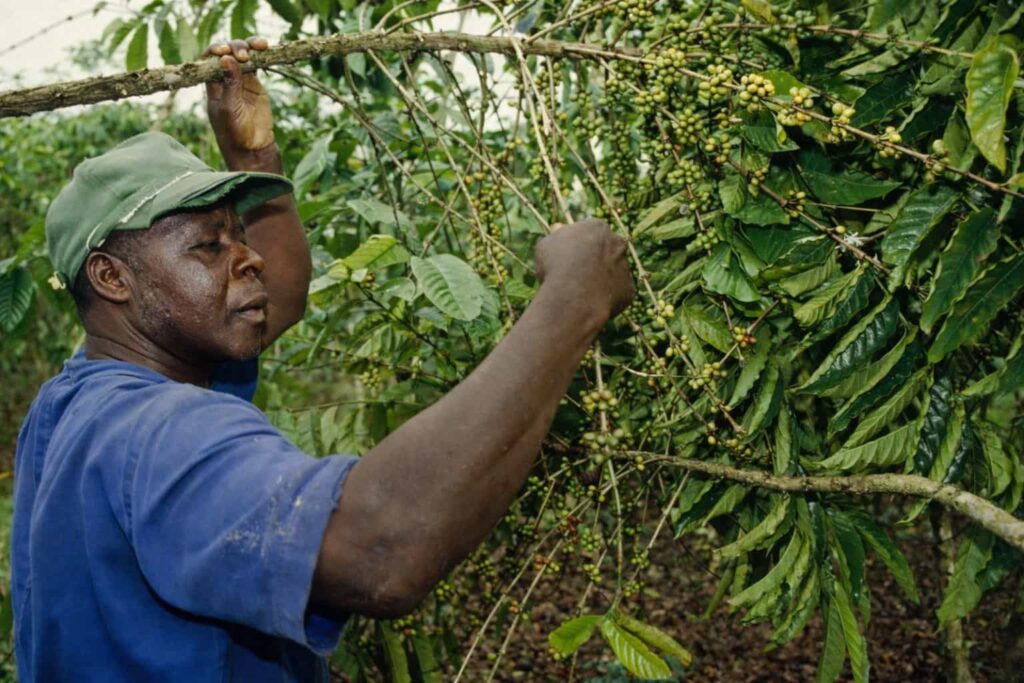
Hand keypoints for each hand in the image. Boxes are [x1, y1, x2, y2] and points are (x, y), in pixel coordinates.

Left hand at [205, 37, 274, 156]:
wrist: (252, 148)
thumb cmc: (234, 132)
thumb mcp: (229, 107)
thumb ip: (230, 83)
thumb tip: (226, 57)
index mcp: (211, 84)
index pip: (209, 59)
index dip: (216, 51)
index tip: (225, 51)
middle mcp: (225, 79)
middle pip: (228, 53)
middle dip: (236, 47)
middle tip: (245, 55)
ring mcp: (241, 80)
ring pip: (243, 55)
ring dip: (250, 47)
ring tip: (261, 46)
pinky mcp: (255, 84)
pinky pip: (257, 64)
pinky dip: (261, 56)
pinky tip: (266, 50)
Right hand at [534, 218, 634, 319]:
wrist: (574, 295)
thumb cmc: (556, 266)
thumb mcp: (546, 246)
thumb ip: (556, 237)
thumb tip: (558, 231)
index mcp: (598, 228)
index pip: (589, 234)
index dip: (575, 247)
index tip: (564, 257)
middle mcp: (618, 244)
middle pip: (605, 252)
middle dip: (593, 261)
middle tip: (574, 276)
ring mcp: (626, 267)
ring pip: (610, 275)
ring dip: (598, 282)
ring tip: (578, 294)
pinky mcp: (629, 291)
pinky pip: (615, 295)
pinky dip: (604, 299)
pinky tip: (589, 304)